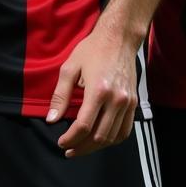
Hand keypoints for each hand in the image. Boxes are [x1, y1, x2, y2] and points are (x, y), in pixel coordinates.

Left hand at [46, 22, 139, 157]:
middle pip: (99, 136)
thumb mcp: (70, 67)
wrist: (119, 38)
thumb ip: (60, 95)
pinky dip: (112, 140)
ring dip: (95, 147)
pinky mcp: (134, 103)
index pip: (84, 126)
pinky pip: (125, 131)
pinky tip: (99, 139)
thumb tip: (51, 119)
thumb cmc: (92, 49)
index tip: (60, 142)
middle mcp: (116, 99)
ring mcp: (127, 102)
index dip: (70, 138)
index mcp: (98, 90)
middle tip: (68, 149)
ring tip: (81, 147)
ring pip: (112, 137)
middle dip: (81, 147)